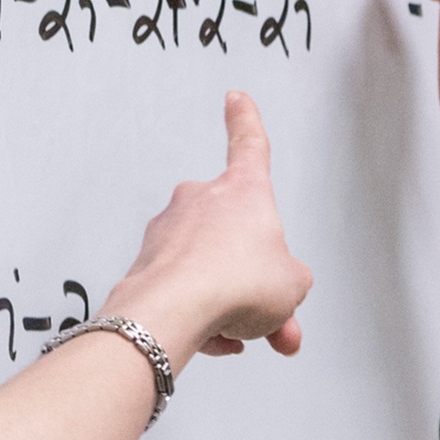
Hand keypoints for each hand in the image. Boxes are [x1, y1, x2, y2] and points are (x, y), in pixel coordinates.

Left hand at [99, 91, 314, 363]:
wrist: (172, 311)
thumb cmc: (231, 284)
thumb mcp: (293, 284)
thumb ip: (290, 283)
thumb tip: (277, 297)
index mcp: (243, 192)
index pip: (250, 144)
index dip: (246, 120)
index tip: (236, 99)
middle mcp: (200, 201)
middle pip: (237, 237)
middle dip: (256, 278)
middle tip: (274, 316)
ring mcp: (169, 232)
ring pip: (210, 270)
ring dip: (231, 305)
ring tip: (243, 334)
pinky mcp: (146, 265)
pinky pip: (184, 292)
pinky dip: (202, 317)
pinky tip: (214, 340)